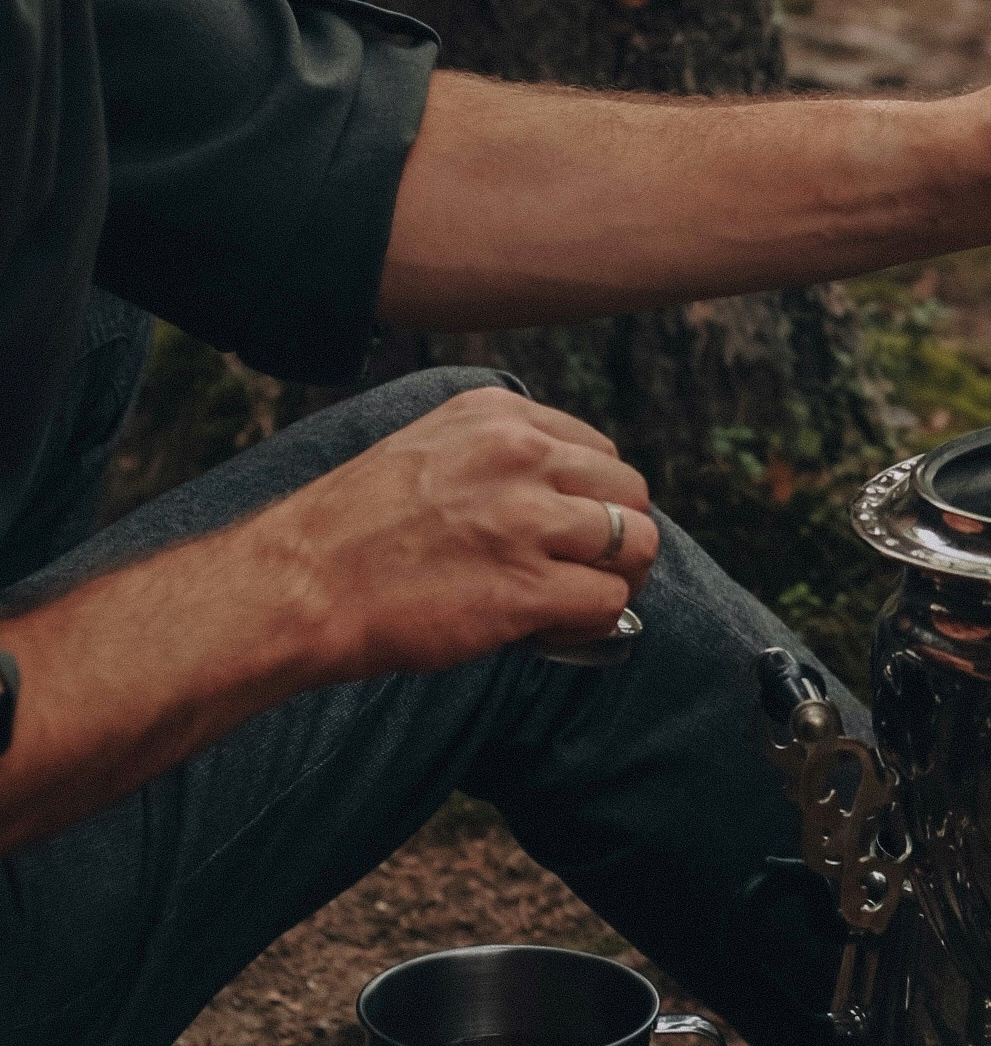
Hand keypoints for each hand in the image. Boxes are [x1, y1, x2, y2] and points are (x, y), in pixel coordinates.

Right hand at [279, 387, 660, 680]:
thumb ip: (497, 458)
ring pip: (636, 545)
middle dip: (617, 537)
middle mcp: (521, 455)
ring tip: (573, 602)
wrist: (299, 585)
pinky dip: (593, 623)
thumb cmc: (352, 530)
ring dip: (614, 580)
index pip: (598, 452)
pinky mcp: (526, 586)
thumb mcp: (428, 449)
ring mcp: (527, 520)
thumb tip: (564, 498)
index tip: (566, 531)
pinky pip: (609, 602)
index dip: (591, 499)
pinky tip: (554, 629)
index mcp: (498, 416)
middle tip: (582, 572)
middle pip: (630, 492)